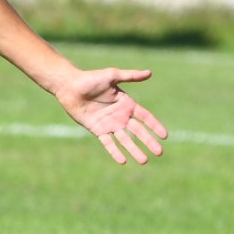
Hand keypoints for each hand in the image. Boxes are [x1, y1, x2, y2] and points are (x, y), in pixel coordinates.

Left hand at [53, 67, 167, 164]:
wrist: (69, 86)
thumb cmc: (90, 78)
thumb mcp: (112, 75)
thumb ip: (130, 76)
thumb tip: (149, 72)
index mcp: (127, 103)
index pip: (145, 117)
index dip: (155, 126)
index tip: (164, 136)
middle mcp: (120, 115)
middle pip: (138, 131)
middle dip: (149, 142)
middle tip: (159, 153)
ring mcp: (110, 124)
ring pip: (125, 140)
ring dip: (134, 150)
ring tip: (144, 161)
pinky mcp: (98, 130)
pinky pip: (108, 143)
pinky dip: (115, 152)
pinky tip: (123, 161)